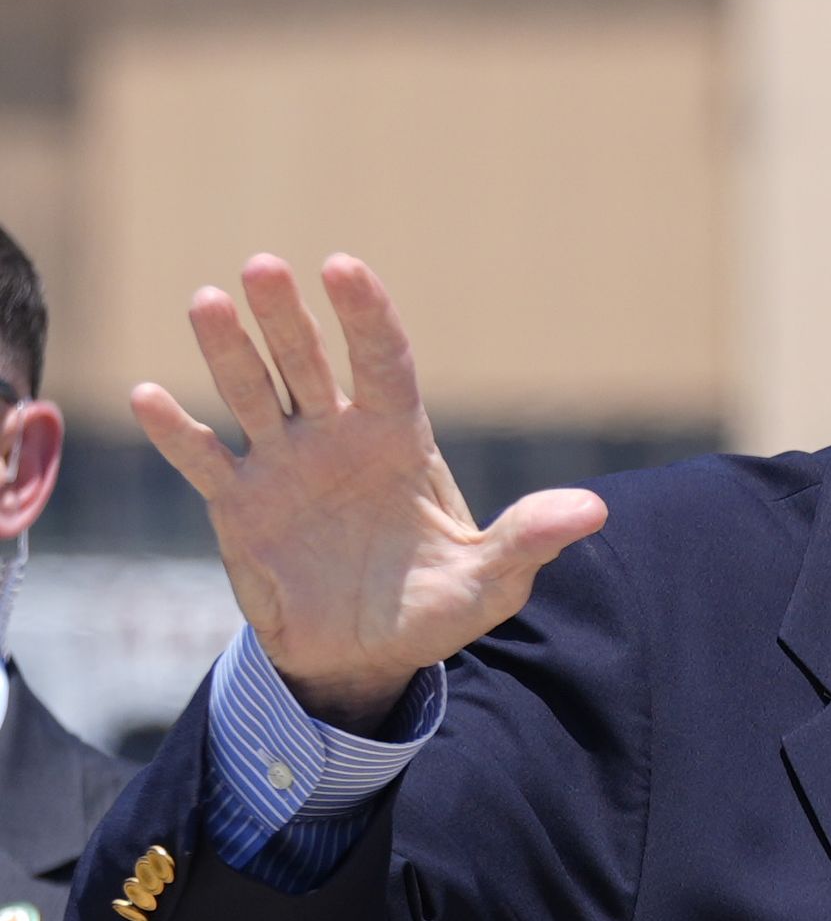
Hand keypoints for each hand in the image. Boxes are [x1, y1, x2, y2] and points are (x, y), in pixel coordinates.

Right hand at [133, 254, 607, 733]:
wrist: (365, 655)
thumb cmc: (434, 608)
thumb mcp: (488, 581)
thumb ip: (529, 539)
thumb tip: (594, 511)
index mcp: (399, 440)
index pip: (383, 361)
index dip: (366, 315)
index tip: (343, 266)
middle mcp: (338, 438)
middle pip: (311, 362)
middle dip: (289, 316)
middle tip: (265, 264)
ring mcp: (284, 466)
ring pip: (253, 395)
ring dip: (228, 351)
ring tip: (206, 300)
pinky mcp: (239, 507)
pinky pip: (204, 461)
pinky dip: (176, 433)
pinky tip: (147, 398)